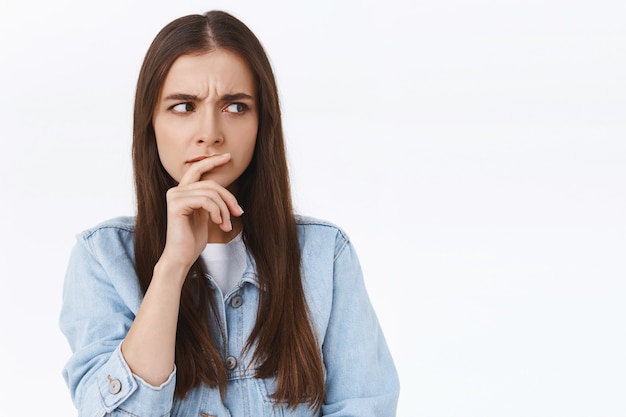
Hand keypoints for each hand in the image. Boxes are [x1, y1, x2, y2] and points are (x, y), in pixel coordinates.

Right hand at [159, 153, 243, 272]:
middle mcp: (176, 190)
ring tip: (226, 226)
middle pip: (210, 183)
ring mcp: (174, 196)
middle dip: (228, 197)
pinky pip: (205, 201)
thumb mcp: (206, 216)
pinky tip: (218, 224)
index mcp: (183, 191)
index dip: (213, 161)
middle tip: (238, 213)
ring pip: (211, 193)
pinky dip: (217, 212)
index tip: (228, 157)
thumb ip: (211, 201)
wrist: (181, 257)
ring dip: (224, 210)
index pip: (198, 169)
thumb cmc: (193, 239)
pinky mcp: (176, 205)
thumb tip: (228, 196)